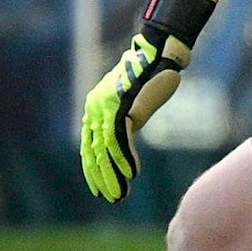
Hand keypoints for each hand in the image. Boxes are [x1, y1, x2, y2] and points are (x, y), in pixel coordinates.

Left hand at [80, 31, 190, 202]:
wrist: (161, 54)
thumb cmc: (154, 73)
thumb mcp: (136, 98)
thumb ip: (128, 115)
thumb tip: (128, 131)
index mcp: (96, 105)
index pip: (90, 143)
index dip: (94, 167)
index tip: (100, 185)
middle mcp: (96, 107)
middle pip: (93, 150)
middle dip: (101, 176)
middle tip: (109, 196)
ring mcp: (106, 108)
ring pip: (105, 149)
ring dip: (113, 174)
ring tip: (119, 193)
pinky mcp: (122, 108)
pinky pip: (120, 140)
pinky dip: (125, 159)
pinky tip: (131, 174)